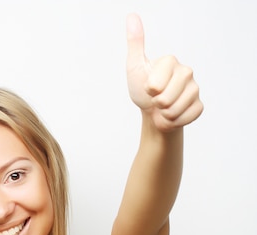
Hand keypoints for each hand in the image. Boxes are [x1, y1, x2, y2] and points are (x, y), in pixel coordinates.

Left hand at [126, 13, 202, 132]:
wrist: (152, 112)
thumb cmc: (141, 88)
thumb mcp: (134, 66)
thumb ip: (135, 43)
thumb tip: (131, 16)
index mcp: (170, 61)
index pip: (155, 85)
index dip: (148, 90)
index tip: (148, 87)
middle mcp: (186, 71)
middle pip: (165, 99)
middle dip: (155, 104)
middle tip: (155, 99)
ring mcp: (195, 88)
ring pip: (175, 109)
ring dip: (164, 114)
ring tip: (162, 107)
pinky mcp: (199, 105)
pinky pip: (187, 117)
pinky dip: (175, 121)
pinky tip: (173, 114)